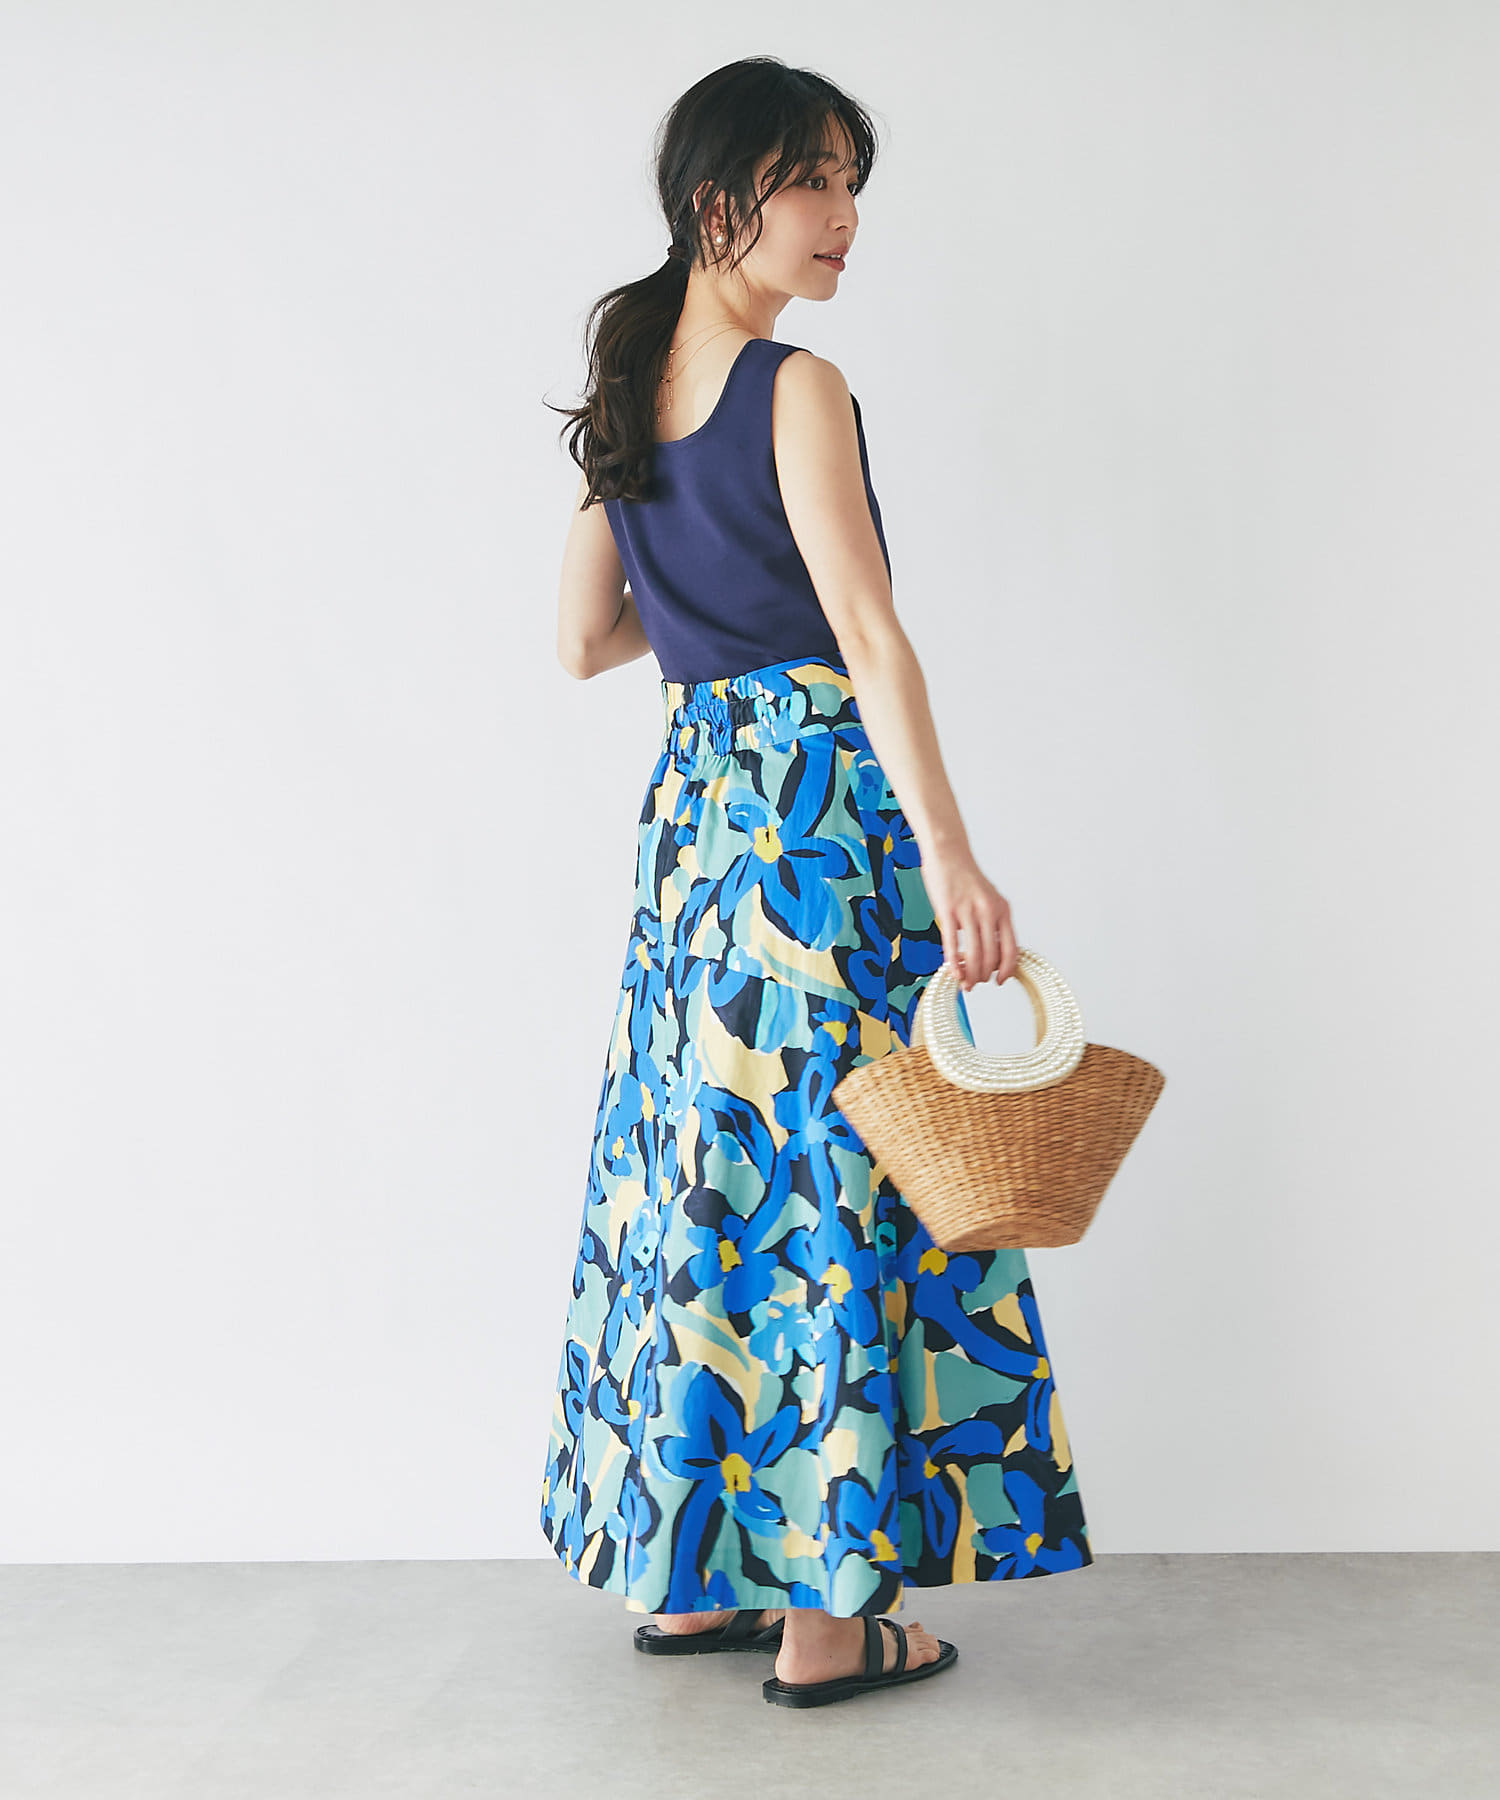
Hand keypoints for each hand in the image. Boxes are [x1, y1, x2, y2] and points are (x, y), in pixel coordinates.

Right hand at [917, 845, 1018, 991]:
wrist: (948, 853)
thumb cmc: (965, 877)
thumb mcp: (988, 898)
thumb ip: (991, 922)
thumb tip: (990, 951)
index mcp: (1003, 910)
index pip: (1011, 949)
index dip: (1007, 970)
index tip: (1000, 981)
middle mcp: (989, 911)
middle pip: (991, 956)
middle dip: (984, 975)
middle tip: (976, 983)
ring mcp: (968, 911)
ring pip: (973, 954)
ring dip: (970, 975)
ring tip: (965, 984)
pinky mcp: (947, 911)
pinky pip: (952, 944)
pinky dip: (953, 964)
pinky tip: (953, 973)